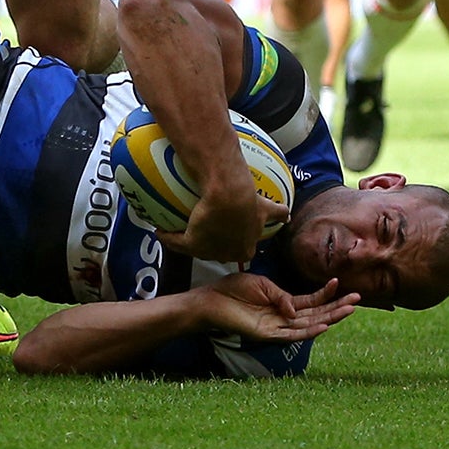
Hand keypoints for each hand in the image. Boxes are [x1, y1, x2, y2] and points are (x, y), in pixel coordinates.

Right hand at [162, 182, 285, 264]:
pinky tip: (161, 232)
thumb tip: (287, 215)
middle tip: (208, 230)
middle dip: (215, 245)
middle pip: (218, 252)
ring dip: (190, 240)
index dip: (235, 242)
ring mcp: (206, 248)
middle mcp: (225, 253)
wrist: (230, 195)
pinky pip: (176, 242)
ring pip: (196, 247)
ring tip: (182, 231)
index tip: (229, 232)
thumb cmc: (248, 200)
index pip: (240, 251)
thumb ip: (278, 214)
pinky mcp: (191, 242)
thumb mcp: (267, 208)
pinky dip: (168, 237)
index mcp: (246, 248)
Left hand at [197, 273, 358, 345]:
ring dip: (330, 319)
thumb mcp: (262, 285)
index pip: (312, 301)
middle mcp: (285, 317)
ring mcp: (278, 327)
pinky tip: (324, 326)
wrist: (212, 300)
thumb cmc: (235, 290)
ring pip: (310, 325)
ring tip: (348, 310)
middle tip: (357, 299)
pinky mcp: (269, 335)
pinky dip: (310, 331)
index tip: (339, 282)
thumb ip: (281, 296)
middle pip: (317, 314)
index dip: (326, 293)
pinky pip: (293, 335)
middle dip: (337, 307)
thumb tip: (295, 308)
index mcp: (284, 303)